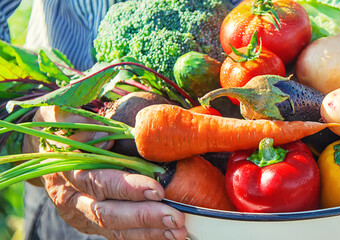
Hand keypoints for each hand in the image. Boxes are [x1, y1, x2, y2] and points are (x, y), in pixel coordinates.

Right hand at [23, 106, 187, 239]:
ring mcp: (82, 214)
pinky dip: (145, 236)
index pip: (96, 182)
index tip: (156, 188)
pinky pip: (120, 235)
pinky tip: (168, 235)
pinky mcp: (93, 225)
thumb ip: (76, 119)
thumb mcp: (62, 114)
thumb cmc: (65, 127)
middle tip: (175, 216)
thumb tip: (102, 133)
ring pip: (115, 229)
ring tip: (178, 231)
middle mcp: (71, 197)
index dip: (126, 188)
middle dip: (143, 216)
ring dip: (148, 231)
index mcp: (66, 169)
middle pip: (106, 213)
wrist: (47, 150)